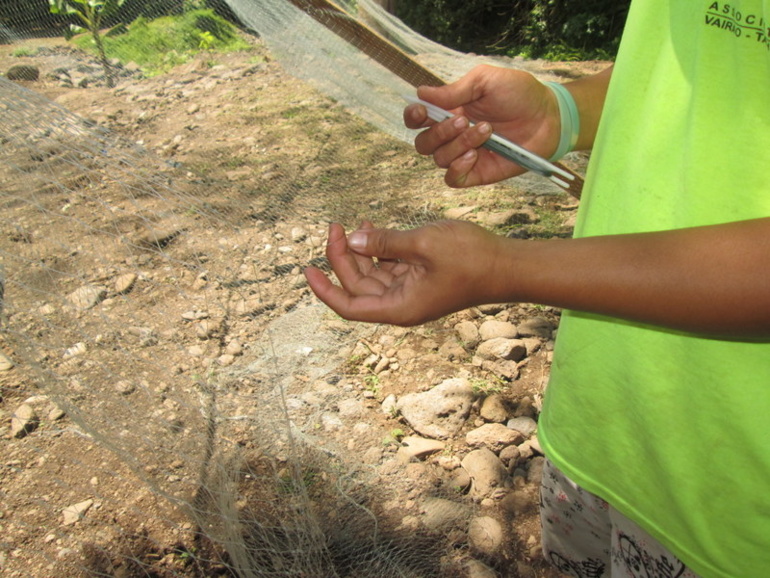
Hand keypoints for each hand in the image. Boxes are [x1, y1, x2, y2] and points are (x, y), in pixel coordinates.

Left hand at [303, 221, 507, 324]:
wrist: (507, 266)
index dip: (324, 290)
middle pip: (357, 285)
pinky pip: (387, 265)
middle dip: (342, 257)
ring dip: (359, 250)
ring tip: (354, 222)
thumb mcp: (423, 244)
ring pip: (371, 274)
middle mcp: (400, 303)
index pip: (348, 305)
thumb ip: (385, 242)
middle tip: (334, 226)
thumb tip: (353, 239)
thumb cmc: (471, 259)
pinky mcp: (418, 277)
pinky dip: (378, 248)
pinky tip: (372, 227)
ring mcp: (409, 290)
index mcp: (398, 307)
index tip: (307, 270)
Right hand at [404, 64, 559, 187]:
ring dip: (458, 144)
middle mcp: (453, 135)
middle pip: (423, 143)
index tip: (421, 111)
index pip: (418, 119)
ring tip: (486, 131)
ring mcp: (463, 155)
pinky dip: (458, 168)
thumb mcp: (487, 82)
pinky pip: (452, 179)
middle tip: (464, 120)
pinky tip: (475, 155)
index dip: (413, 117)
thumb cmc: (521, 95)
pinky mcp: (476, 173)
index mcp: (451, 111)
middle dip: (439, 132)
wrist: (549, 118)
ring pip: (439, 159)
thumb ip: (455, 90)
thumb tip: (421, 93)